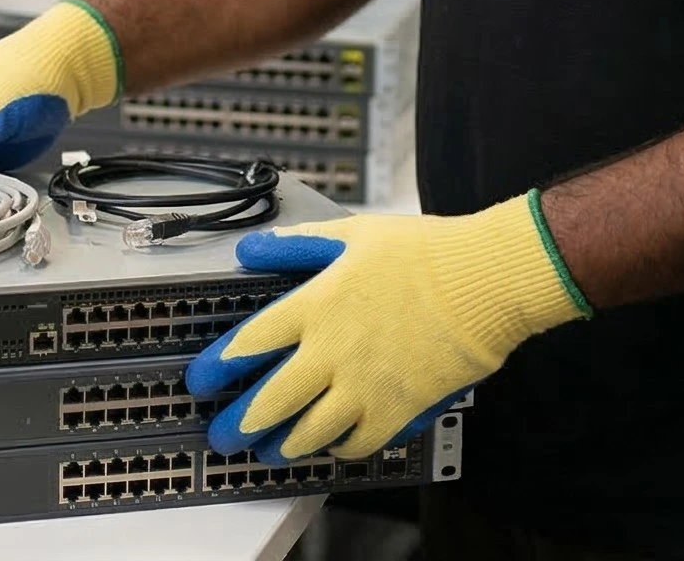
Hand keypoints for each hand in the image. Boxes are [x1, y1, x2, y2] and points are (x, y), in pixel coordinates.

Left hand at [185, 195, 590, 459]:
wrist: (482, 281)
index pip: (250, 343)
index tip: (201, 381)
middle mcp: (333, 351)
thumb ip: (296, 246)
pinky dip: (338, 449)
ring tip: (268, 450)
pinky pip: (358, 443)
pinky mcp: (398, 408)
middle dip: (239, 424)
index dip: (218, 366)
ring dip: (281, 444)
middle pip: (270, 400)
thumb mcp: (351, 233)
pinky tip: (331, 444)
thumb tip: (252, 250)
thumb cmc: (424, 253)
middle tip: (224, 435)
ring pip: (309, 431)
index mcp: (316, 305)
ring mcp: (365, 385)